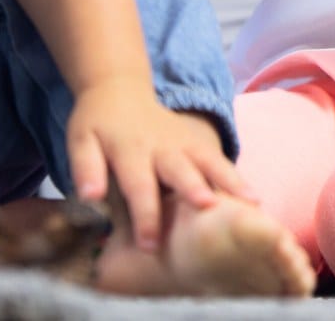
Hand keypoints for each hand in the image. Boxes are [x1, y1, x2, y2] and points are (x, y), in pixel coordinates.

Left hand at [67, 78, 256, 251]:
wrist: (120, 89)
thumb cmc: (97, 124)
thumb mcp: (80, 141)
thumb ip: (85, 167)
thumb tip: (90, 196)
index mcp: (129, 150)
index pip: (138, 185)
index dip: (144, 214)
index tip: (150, 245)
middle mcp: (161, 146)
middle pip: (180, 169)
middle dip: (194, 188)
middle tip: (209, 208)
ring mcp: (183, 141)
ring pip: (209, 161)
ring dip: (229, 180)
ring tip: (251, 202)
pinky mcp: (196, 141)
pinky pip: (219, 158)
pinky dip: (236, 177)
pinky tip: (254, 199)